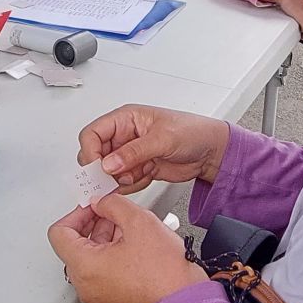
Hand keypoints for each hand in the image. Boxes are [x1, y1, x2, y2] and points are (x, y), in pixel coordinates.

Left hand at [48, 193, 206, 302]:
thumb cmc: (166, 276)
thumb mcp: (139, 222)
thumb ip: (113, 205)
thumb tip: (102, 202)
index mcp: (84, 267)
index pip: (59, 232)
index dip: (77, 212)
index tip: (94, 206)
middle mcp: (86, 285)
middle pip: (76, 245)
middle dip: (96, 223)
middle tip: (115, 211)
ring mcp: (99, 295)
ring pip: (92, 257)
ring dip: (108, 237)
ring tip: (132, 227)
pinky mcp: (114, 300)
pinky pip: (105, 271)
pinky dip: (115, 254)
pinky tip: (138, 245)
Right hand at [78, 105, 229, 192]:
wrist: (211, 152)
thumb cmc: (193, 131)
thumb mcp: (162, 139)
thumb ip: (134, 152)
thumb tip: (108, 163)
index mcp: (125, 119)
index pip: (92, 134)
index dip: (91, 152)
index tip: (99, 168)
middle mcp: (124, 136)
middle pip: (96, 156)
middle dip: (105, 170)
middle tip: (118, 176)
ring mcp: (130, 154)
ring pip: (109, 172)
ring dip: (122, 178)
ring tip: (143, 171)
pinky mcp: (138, 168)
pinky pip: (123, 182)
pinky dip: (134, 184)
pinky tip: (149, 174)